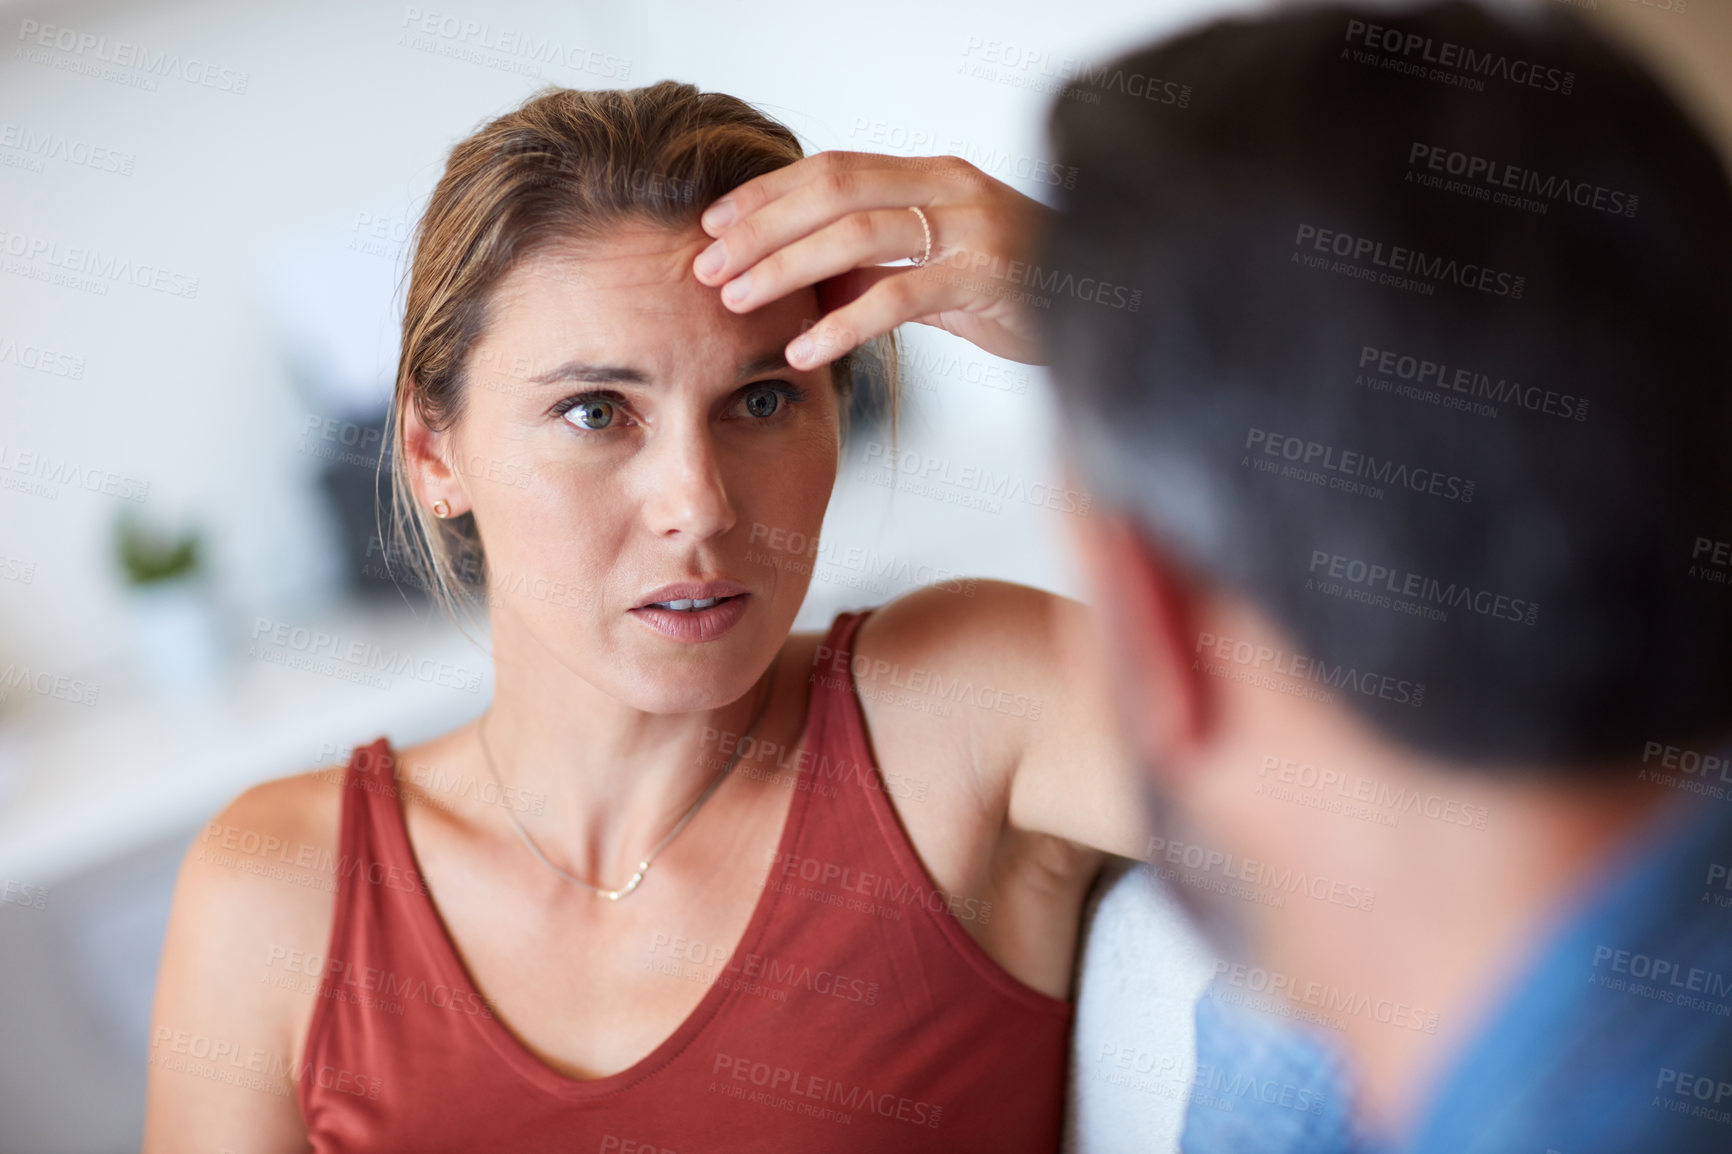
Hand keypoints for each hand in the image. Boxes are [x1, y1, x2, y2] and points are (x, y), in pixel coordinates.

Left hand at [692, 151, 1052, 369]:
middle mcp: (951, 188)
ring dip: (785, 270)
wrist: (1110, 311)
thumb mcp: (941, 273)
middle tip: (706, 268)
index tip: (712, 225)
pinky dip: (843, 324)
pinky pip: (900, 297)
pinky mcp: (987, 277)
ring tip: (737, 304)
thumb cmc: (1020, 293)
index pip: (832, 169)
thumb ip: (880, 270)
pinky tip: (806, 351)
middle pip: (833, 192)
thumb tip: (806, 285)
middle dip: (760, 230)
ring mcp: (972, 228)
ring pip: (856, 235)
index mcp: (933, 176)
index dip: (766, 194)